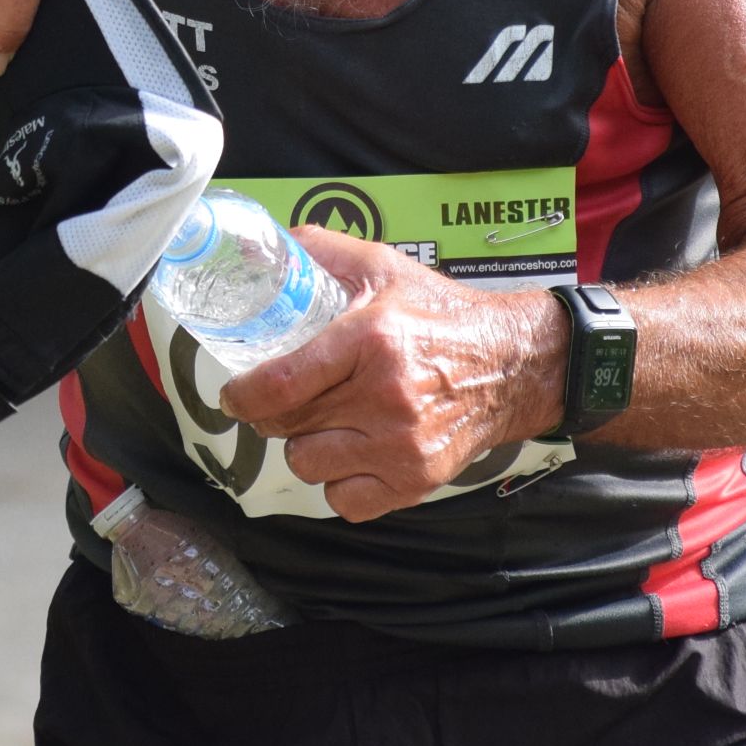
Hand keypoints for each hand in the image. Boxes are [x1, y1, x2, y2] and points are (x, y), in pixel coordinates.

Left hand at [215, 228, 564, 523]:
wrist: (510, 365)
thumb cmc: (441, 317)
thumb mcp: (383, 267)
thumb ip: (320, 250)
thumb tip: (267, 245)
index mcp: (371, 340)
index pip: (282, 384)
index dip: (244, 395)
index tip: (234, 395)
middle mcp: (385, 397)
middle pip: (289, 424)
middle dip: (273, 413)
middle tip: (286, 399)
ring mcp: (401, 445)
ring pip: (308, 464)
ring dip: (306, 446)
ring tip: (327, 421)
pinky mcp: (415, 481)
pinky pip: (344, 500)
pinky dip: (339, 481)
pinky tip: (352, 452)